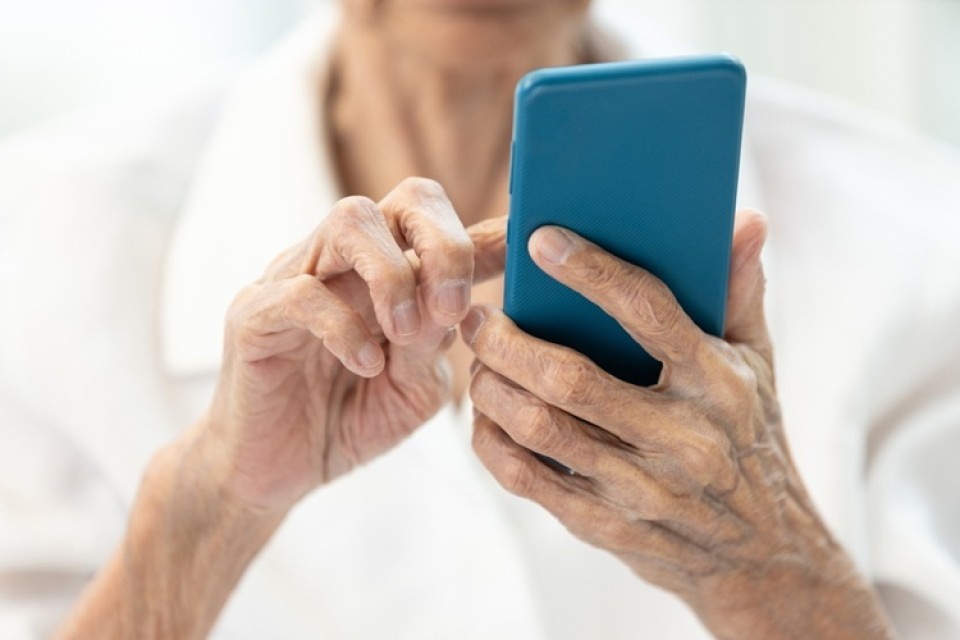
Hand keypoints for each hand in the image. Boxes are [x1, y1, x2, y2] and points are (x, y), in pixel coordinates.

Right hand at [203, 177, 502, 514]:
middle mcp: (346, 262)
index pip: (442, 227)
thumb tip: (464, 300)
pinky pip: (302, 292)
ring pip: (351, 220)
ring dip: (395, 274)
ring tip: (404, 333)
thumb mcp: (415, 387)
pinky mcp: (255, 314)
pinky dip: (344, 327)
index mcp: (390, 273)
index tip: (528, 247)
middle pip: (404, 198)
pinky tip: (364, 365)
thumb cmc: (350, 420)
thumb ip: (435, 342)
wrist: (277, 472)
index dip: (489, 234)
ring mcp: (296, 277)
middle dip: (445, 242)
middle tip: (453, 306)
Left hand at [464, 210, 893, 638]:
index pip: (647, 310)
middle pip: (568, 377)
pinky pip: (526, 478)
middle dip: (505, 339)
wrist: (762, 555)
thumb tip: (746, 218)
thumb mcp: (758, 365)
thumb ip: (740, 292)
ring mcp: (641, 489)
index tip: (538, 241)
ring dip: (491, 386)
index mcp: (718, 382)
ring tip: (478, 360)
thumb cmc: (751, 438)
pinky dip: (492, 441)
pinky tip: (486, 416)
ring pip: (537, 427)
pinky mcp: (606, 526)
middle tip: (477, 316)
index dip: (588, 270)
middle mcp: (681, 437)